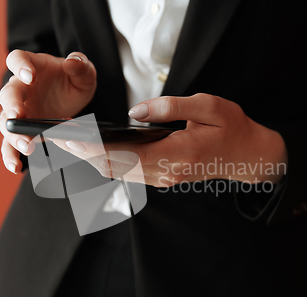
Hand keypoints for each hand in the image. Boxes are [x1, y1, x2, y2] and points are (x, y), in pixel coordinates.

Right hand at [0, 50, 96, 173]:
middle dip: (11, 106)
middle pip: (7, 95)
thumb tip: (72, 61)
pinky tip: (15, 166)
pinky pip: (10, 143)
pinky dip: (11, 155)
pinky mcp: (21, 130)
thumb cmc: (72, 81)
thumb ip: (80, 65)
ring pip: (5, 122)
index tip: (29, 75)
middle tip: (18, 116)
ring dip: (12, 134)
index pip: (17, 59)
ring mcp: (18, 111)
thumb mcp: (83, 73)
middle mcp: (20, 88)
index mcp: (32, 67)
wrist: (71, 98)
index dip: (20, 66)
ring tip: (25, 146)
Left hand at [53, 93, 287, 186]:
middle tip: (57, 138)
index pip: (123, 154)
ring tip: (69, 143)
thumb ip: (170, 107)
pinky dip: (107, 164)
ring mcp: (164, 179)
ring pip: (119, 174)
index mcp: (176, 154)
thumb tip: (135, 112)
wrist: (249, 157)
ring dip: (92, 160)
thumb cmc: (232, 129)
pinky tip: (94, 151)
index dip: (92, 147)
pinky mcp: (163, 179)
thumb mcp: (208, 107)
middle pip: (114, 168)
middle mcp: (165, 173)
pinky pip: (129, 174)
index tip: (69, 137)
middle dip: (83, 154)